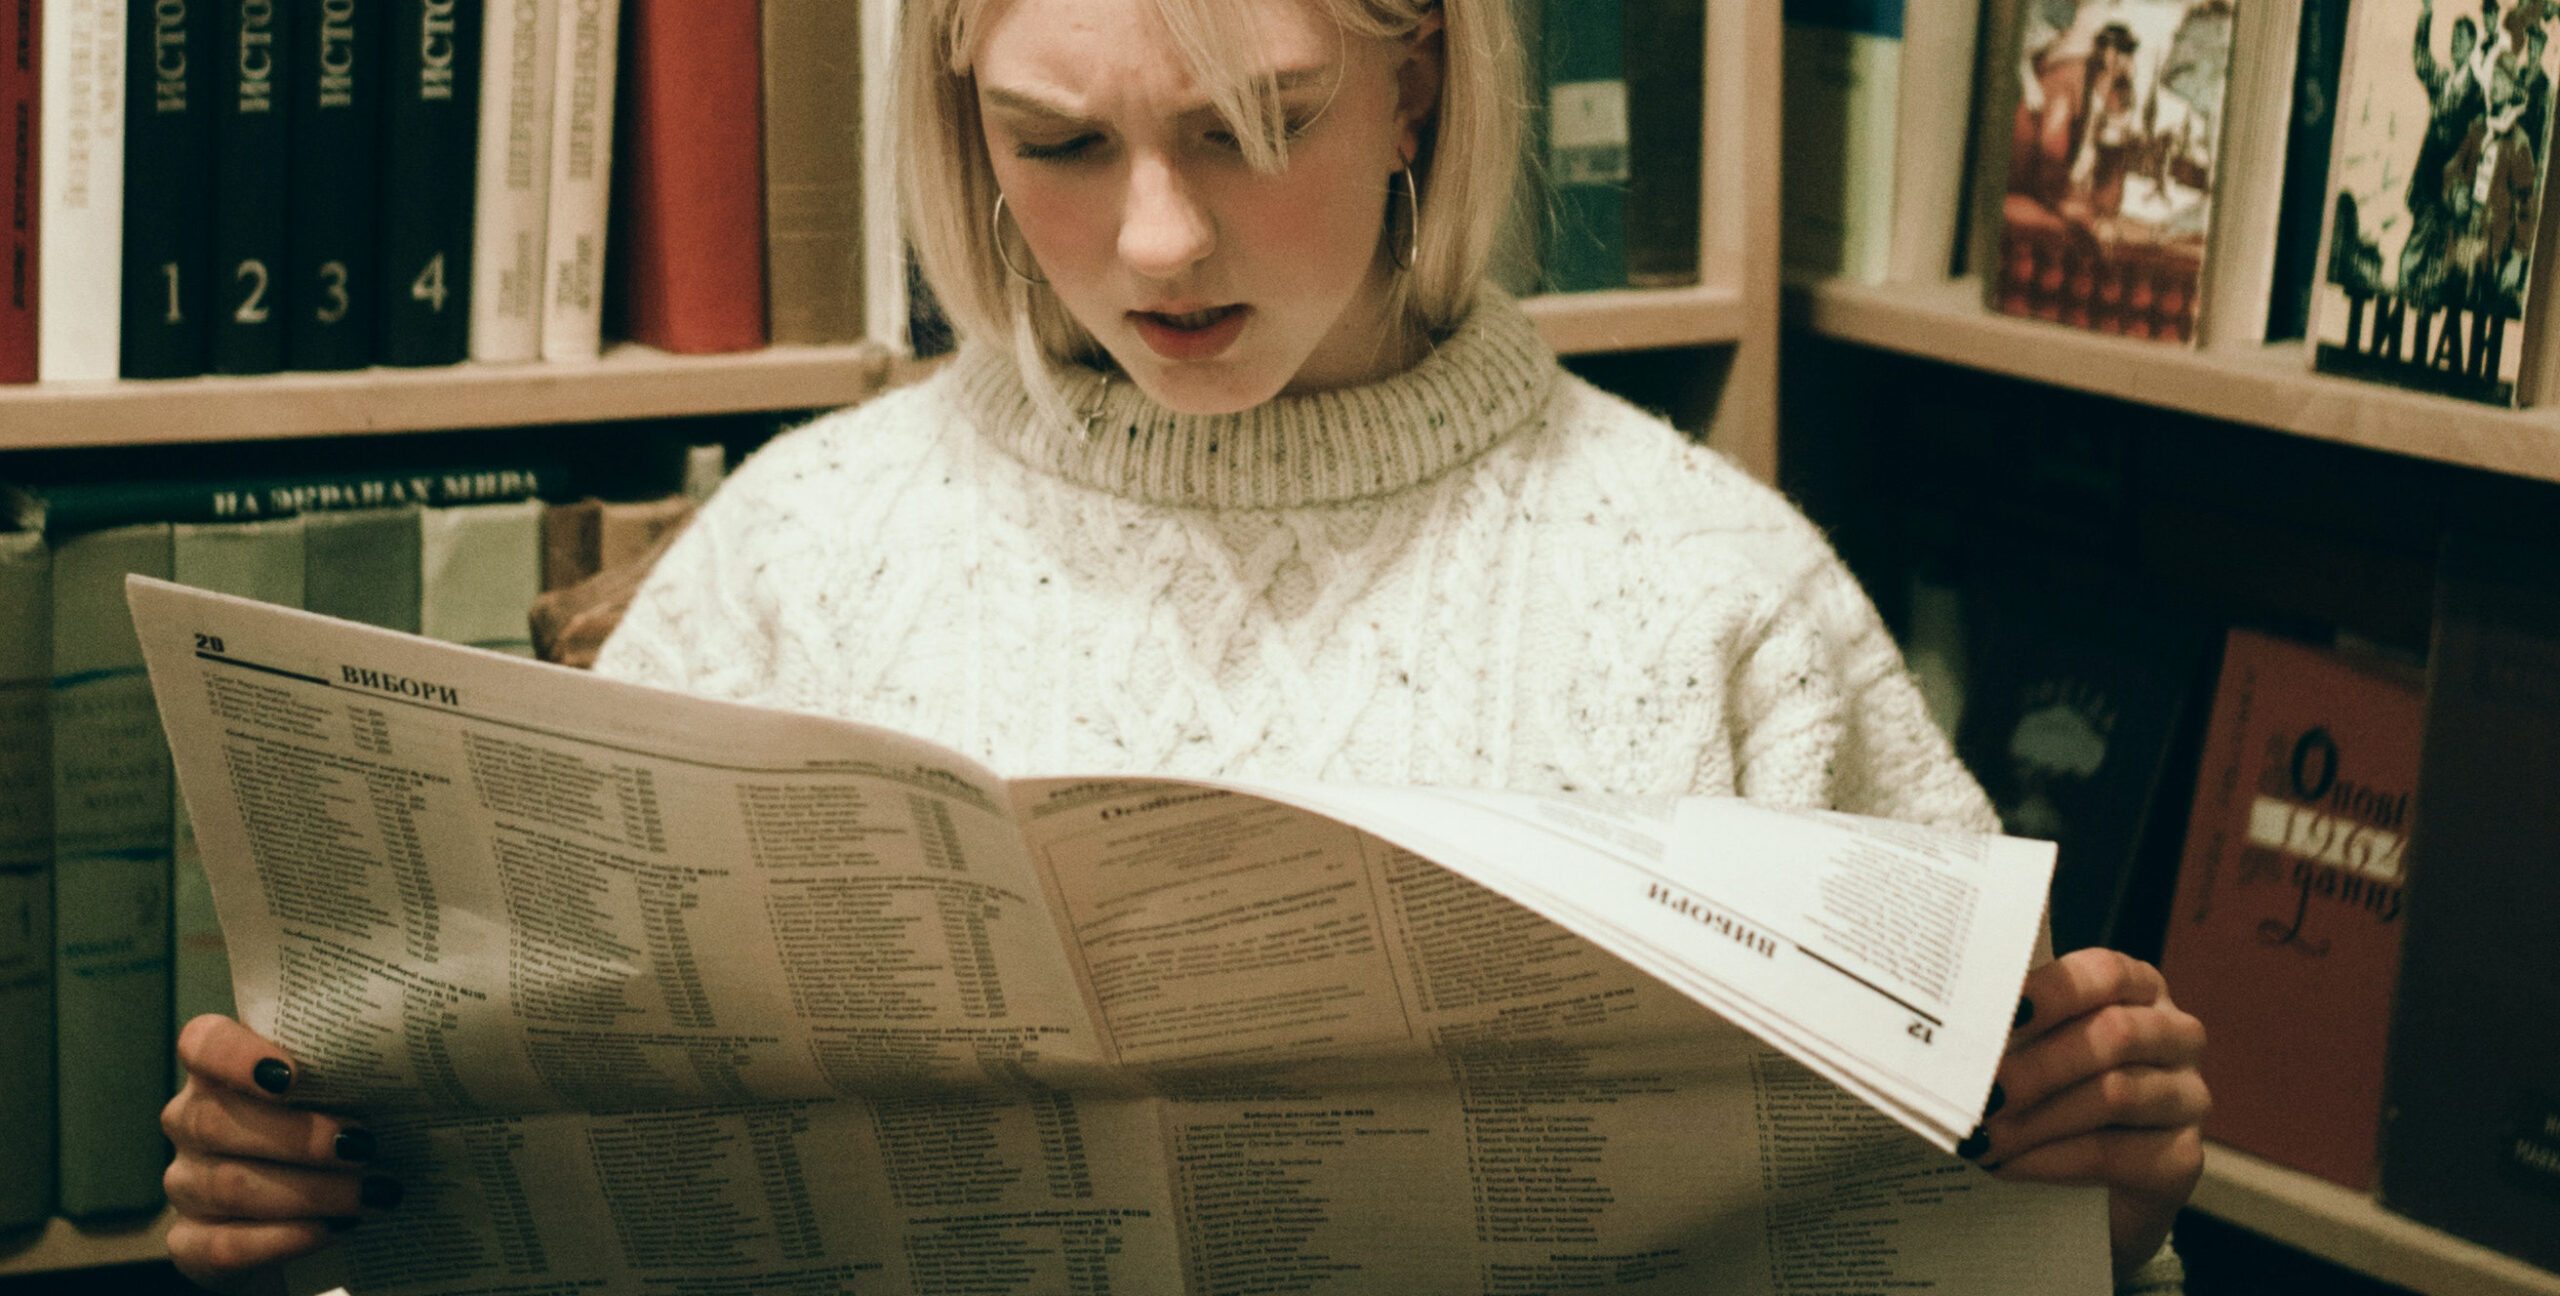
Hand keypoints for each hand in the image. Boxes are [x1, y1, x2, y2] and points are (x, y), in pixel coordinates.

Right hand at [162, 1015, 396, 1289]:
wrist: (303, 1215)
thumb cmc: (331, 1129)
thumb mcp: (340, 1094)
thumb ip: (351, 1074)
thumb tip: (416, 1063)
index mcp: (221, 1070)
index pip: (203, 1044)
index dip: (238, 1057)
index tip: (292, 1074)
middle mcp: (190, 1122)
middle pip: (218, 1122)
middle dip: (299, 1137)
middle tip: (364, 1145)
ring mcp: (184, 1183)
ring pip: (229, 1185)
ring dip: (311, 1191)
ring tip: (374, 1193)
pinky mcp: (191, 1242)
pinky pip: (223, 1244)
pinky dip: (282, 1238)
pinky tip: (332, 1230)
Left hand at [1972, 949, 2209, 1281]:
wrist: (2093, 1188)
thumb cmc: (2052, 1094)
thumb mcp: (2034, 1049)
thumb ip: (2009, 1030)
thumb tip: (1947, 1028)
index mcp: (2137, 989)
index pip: (2105, 973)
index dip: (2051, 990)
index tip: (1996, 1014)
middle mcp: (2174, 1035)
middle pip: (2113, 1035)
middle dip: (2034, 1066)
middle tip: (1976, 1093)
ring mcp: (2187, 1097)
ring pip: (2113, 1096)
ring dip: (2035, 1120)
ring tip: (1979, 1137)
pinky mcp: (2182, 1158)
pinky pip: (2114, 1154)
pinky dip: (2050, 1160)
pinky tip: (2006, 1165)